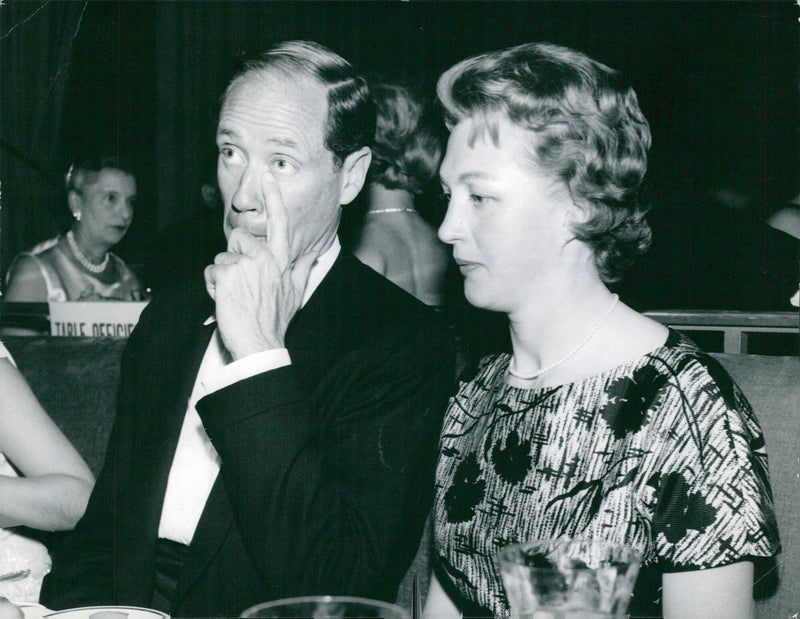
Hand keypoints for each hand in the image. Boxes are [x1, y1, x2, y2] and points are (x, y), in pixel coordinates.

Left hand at [204, 173, 317, 359]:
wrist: (260, 343)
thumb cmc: (277, 320)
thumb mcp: (297, 292)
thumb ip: (304, 267)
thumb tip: (316, 253)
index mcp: (281, 260)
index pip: (279, 223)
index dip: (274, 197)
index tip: (268, 175)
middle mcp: (265, 259)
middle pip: (238, 237)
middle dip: (234, 254)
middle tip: (241, 280)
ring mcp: (244, 266)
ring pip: (222, 257)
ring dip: (222, 275)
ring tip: (235, 295)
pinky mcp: (225, 276)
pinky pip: (210, 272)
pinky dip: (212, 286)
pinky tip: (225, 300)